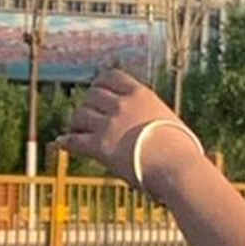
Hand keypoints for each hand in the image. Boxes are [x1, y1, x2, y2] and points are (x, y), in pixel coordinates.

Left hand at [63, 65, 193, 187]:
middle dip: (88, 106)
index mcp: (140, 94)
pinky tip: (62, 144)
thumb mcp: (169, 122)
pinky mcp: (100, 146)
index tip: (97, 91)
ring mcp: (109, 124)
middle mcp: (122, 105)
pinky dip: (67, 142)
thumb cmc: (182, 152)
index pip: (111, 77)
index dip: (100, 84)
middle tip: (87, 118)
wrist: (177, 168)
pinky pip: (75, 140)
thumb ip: (153, 117)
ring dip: (77, 124)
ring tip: (77, 133)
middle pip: (92, 95)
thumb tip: (154, 128)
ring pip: (80, 115)